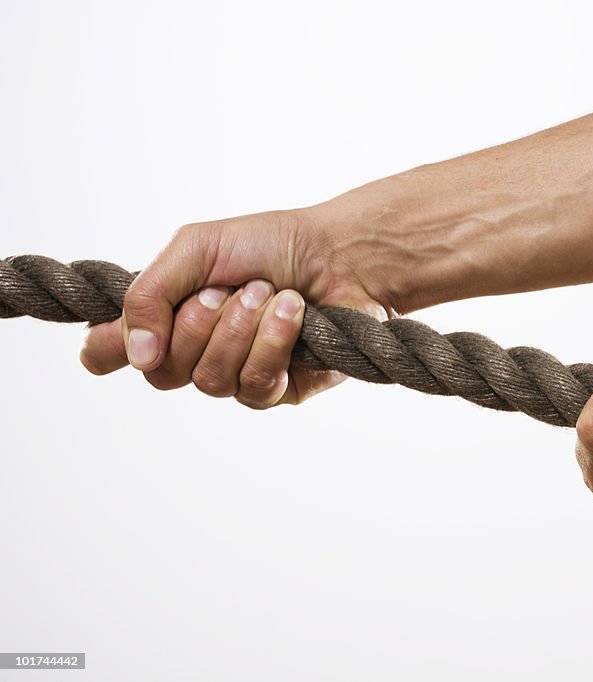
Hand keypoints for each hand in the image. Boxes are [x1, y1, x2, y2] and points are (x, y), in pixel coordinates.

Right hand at [80, 207, 387, 407]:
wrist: (340, 254)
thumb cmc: (270, 245)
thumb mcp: (196, 249)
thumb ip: (149, 294)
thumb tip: (136, 356)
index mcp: (167, 315)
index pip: (111, 353)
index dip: (108, 349)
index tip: (119, 336)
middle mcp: (196, 352)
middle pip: (161, 372)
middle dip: (195, 324)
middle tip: (226, 288)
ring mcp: (236, 375)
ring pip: (209, 381)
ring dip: (239, 329)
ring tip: (268, 292)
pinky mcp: (280, 390)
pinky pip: (256, 385)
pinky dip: (273, 341)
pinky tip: (291, 312)